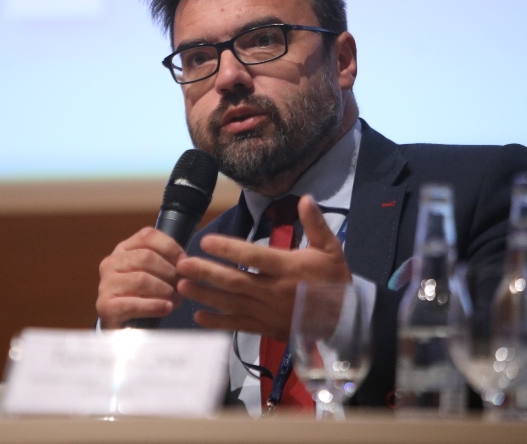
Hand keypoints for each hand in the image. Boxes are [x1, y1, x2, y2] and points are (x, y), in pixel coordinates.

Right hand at [95, 227, 184, 327]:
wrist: (122, 328)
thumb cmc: (142, 297)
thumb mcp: (153, 274)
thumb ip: (167, 262)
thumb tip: (185, 263)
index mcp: (124, 249)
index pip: (148, 236)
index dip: (170, 247)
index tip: (185, 263)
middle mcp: (111, 262)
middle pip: (146, 257)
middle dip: (170, 272)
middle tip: (183, 287)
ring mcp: (106, 284)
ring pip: (141, 279)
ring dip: (165, 290)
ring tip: (176, 300)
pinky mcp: (105, 306)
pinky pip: (134, 303)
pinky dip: (154, 306)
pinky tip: (166, 308)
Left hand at [175, 195, 351, 340]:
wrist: (344, 318)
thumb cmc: (334, 279)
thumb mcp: (330, 248)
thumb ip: (315, 223)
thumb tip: (306, 198)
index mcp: (288, 268)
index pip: (253, 257)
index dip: (229, 250)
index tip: (206, 242)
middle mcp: (274, 291)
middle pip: (235, 282)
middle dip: (207, 273)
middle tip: (182, 264)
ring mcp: (268, 312)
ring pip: (232, 303)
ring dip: (205, 295)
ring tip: (182, 285)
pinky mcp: (266, 327)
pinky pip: (239, 325)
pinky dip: (218, 323)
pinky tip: (198, 317)